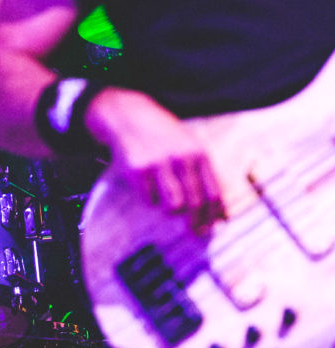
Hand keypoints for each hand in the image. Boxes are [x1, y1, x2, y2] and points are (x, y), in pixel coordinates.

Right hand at [88, 87, 225, 231]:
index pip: (213, 193)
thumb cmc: (162, 137)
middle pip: (196, 203)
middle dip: (195, 223)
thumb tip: (218, 211)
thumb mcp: (188, 147)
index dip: (213, 215)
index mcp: (198, 154)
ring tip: (165, 203)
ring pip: (174, 205)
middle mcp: (182, 158)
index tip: (211, 227)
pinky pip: (149, 199)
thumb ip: (202, 174)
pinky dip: (150, 199)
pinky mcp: (138, 170)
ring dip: (171, 210)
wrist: (130, 116)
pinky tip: (147, 186)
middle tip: (193, 232)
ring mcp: (159, 164)